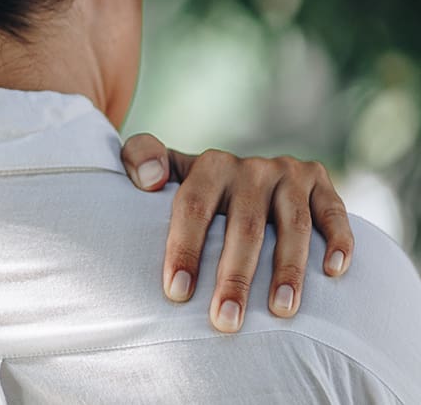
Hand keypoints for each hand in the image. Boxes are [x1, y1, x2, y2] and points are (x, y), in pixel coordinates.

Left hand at [119, 134, 354, 332]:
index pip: (194, 207)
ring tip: (280, 311)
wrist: (240, 174)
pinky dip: (339, 241)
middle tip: (225, 320)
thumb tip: (149, 181)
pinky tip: (333, 273)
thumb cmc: (194, 189)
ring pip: (293, 225)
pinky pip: (335, 212)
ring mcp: (289, 175)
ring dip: (288, 269)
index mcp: (210, 166)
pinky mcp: (322, 184)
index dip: (184, 249)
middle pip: (244, 225)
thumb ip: (141, 159)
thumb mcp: (163, 169)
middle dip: (234, 276)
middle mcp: (252, 168)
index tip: (177, 293)